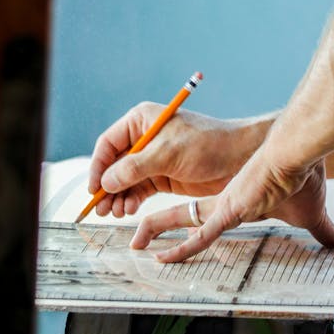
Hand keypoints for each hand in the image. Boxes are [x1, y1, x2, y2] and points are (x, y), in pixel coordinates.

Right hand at [88, 104, 270, 217]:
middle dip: (106, 186)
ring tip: (117, 213)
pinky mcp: (162, 175)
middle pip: (114, 164)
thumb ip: (135, 168)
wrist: (239, 157)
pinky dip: (131, 199)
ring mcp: (152, 158)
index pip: (109, 143)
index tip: (94, 190)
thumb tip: (105, 182)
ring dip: (118, 196)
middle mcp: (144, 138)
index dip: (98, 166)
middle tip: (102, 210)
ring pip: (124, 179)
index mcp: (142, 120)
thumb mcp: (168, 154)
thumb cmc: (207, 145)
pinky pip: (138, 189)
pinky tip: (129, 210)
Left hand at [128, 146, 333, 261]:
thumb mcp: (315, 215)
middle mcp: (225, 200)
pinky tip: (164, 256)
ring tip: (134, 242)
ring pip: (183, 219)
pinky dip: (183, 247)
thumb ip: (329, 232)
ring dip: (157, 230)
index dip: (184, 225)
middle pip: (183, 214)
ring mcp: (225, 204)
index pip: (203, 214)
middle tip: (135, 238)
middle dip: (158, 225)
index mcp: (238, 201)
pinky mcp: (230, 210)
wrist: (300, 154)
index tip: (167, 235)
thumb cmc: (306, 178)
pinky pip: (201, 233)